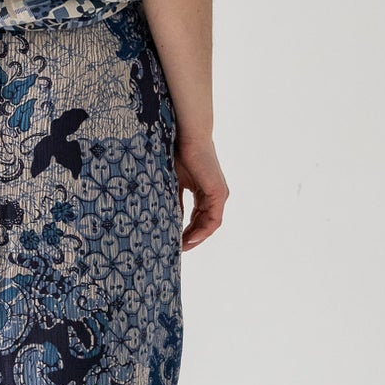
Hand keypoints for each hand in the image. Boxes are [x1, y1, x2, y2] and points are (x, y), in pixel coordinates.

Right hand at [174, 132, 228, 249]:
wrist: (186, 135)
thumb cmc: (177, 152)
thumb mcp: (172, 181)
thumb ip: (173, 199)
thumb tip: (165, 219)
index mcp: (203, 191)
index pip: (197, 217)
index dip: (186, 231)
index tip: (173, 241)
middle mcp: (213, 195)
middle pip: (204, 224)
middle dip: (191, 238)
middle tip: (175, 249)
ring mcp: (218, 195)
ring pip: (209, 224)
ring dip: (196, 238)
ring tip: (181, 248)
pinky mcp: (218, 193)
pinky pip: (213, 220)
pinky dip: (202, 231)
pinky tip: (190, 238)